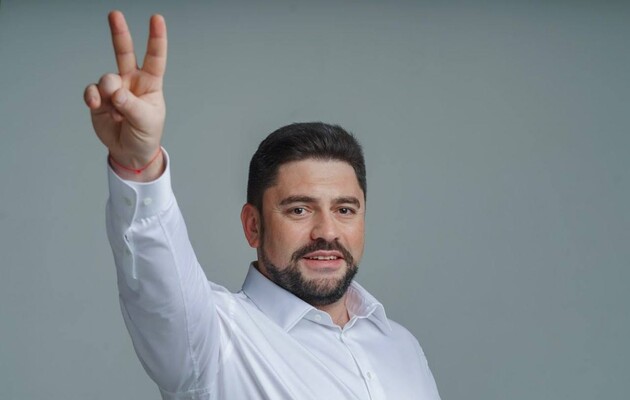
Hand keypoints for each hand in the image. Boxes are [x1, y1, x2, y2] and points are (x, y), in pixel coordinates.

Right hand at [84, 11, 166, 179]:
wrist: (130, 153)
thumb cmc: (145, 134)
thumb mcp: (146, 121)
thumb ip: (130, 105)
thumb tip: (114, 91)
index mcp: (150, 84)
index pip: (155, 58)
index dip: (156, 39)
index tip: (156, 19)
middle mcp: (131, 82)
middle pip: (124, 53)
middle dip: (119, 33)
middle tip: (115, 14)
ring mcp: (114, 90)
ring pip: (106, 78)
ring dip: (108, 90)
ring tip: (113, 106)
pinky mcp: (99, 100)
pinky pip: (92, 91)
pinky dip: (92, 96)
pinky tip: (96, 104)